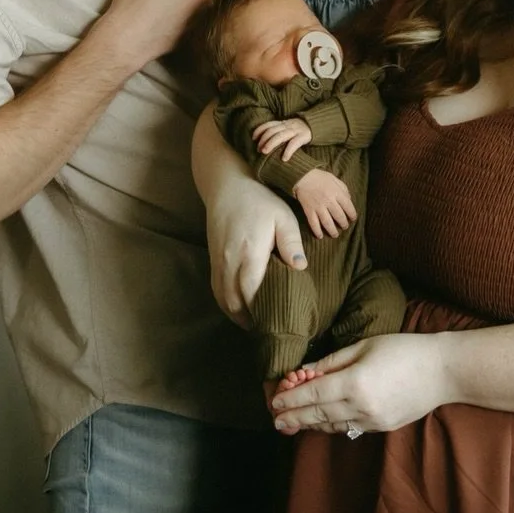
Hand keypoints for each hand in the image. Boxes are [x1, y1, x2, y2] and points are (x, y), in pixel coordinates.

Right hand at [204, 166, 306, 327]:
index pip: (252, 293)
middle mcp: (230, 262)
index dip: (261, 311)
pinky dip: (226, 303)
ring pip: (223, 299)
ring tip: (255, 323)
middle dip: (250, 319)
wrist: (227, 185)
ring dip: (237, 314)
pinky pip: (216, 289)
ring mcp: (218, 262)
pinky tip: (239, 307)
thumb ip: (291, 242)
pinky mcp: (213, 259)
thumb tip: (300, 267)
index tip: (276, 322)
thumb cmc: (259, 199)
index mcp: (249, 253)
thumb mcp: (282, 215)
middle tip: (268, 328)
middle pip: (235, 302)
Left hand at [253, 116, 312, 160]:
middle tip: (259, 149)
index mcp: (282, 123)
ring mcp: (295, 130)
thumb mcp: (287, 127)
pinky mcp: (303, 136)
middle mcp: (287, 125)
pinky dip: (288, 151)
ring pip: (281, 135)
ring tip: (265, 152)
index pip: (268, 124)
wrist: (315, 125)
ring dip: (271, 143)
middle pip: (272, 131)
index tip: (253, 138)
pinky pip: (294, 143)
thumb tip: (262, 142)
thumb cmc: (298, 130)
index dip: (259, 130)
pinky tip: (284, 158)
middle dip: (264, 140)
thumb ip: (277, 132)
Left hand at [269, 335, 452, 435]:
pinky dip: (332, 424)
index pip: (312, 394)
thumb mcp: (366, 346)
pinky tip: (322, 421)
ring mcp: (372, 421)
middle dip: (293, 417)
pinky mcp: (381, 428)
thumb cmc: (404, 350)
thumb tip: (306, 371)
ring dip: (310, 424)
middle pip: (317, 415)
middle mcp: (360, 406)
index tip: (274, 402)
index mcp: (354, 382)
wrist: (442, 372)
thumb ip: (333, 361)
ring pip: (332, 425)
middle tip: (275, 420)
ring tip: (292, 423)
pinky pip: (349, 428)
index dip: (290, 399)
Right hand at [292, 169, 356, 238]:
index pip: (348, 207)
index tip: (353, 219)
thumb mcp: (335, 179)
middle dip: (343, 224)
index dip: (352, 215)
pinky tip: (320, 236)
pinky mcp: (309, 210)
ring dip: (332, 231)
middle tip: (344, 227)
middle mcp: (329, 201)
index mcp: (337, 192)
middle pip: (339, 216)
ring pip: (327, 223)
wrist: (303, 176)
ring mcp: (318, 206)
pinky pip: (313, 223)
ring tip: (335, 235)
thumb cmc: (320, 177)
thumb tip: (349, 200)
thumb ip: (343, 189)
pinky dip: (317, 231)